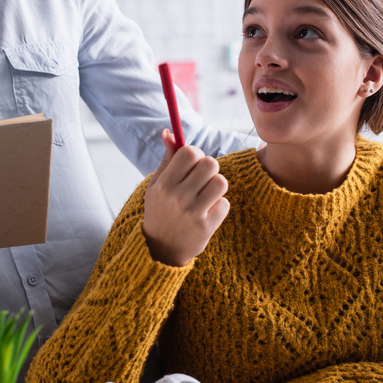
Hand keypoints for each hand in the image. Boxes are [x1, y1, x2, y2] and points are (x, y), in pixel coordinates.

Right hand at [141, 129, 229, 266]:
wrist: (161, 249)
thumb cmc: (160, 210)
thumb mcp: (157, 185)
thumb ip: (167, 159)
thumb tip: (170, 132)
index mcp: (164, 184)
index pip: (190, 152)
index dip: (196, 154)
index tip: (193, 164)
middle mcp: (178, 197)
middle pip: (210, 164)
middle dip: (209, 168)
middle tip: (201, 178)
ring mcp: (193, 213)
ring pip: (221, 182)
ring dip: (216, 186)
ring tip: (205, 194)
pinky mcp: (207, 227)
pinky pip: (225, 204)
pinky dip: (219, 206)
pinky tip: (207, 212)